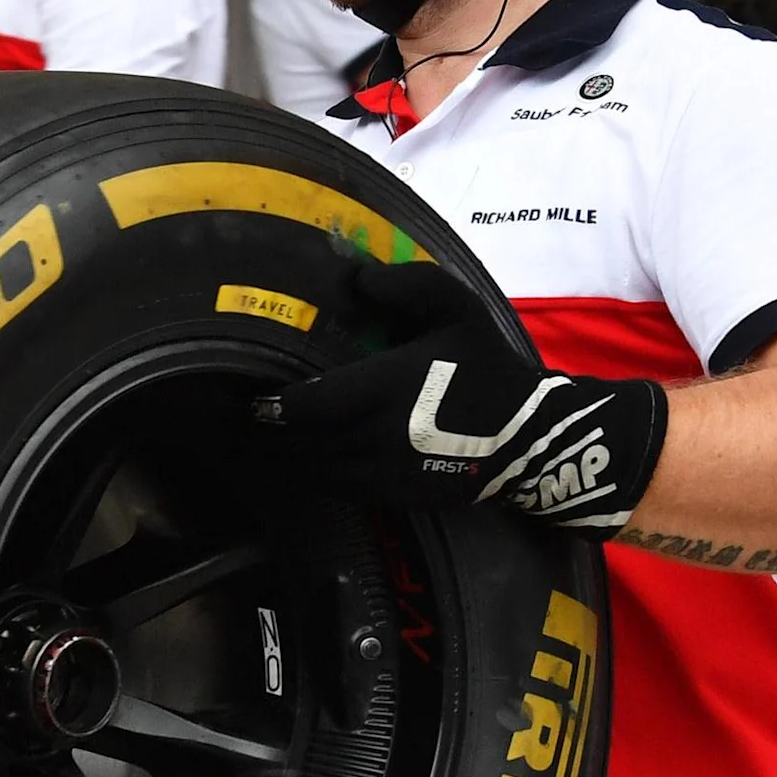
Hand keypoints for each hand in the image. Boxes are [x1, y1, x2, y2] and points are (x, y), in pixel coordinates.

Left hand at [253, 261, 668, 534]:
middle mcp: (375, 436)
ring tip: (271, 441)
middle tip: (247, 421)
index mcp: (383, 388)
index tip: (252, 395)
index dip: (273, 405)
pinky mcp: (395, 497)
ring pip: (316, 469)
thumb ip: (408, 285)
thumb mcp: (456, 309)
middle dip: (271, 433)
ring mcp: (383, 472)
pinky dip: (319, 475)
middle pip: (302, 442)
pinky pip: (340, 489)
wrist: (530, 435)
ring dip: (292, 456)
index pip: (307, 405)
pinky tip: (311, 459)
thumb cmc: (486, 365)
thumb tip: (357, 279)